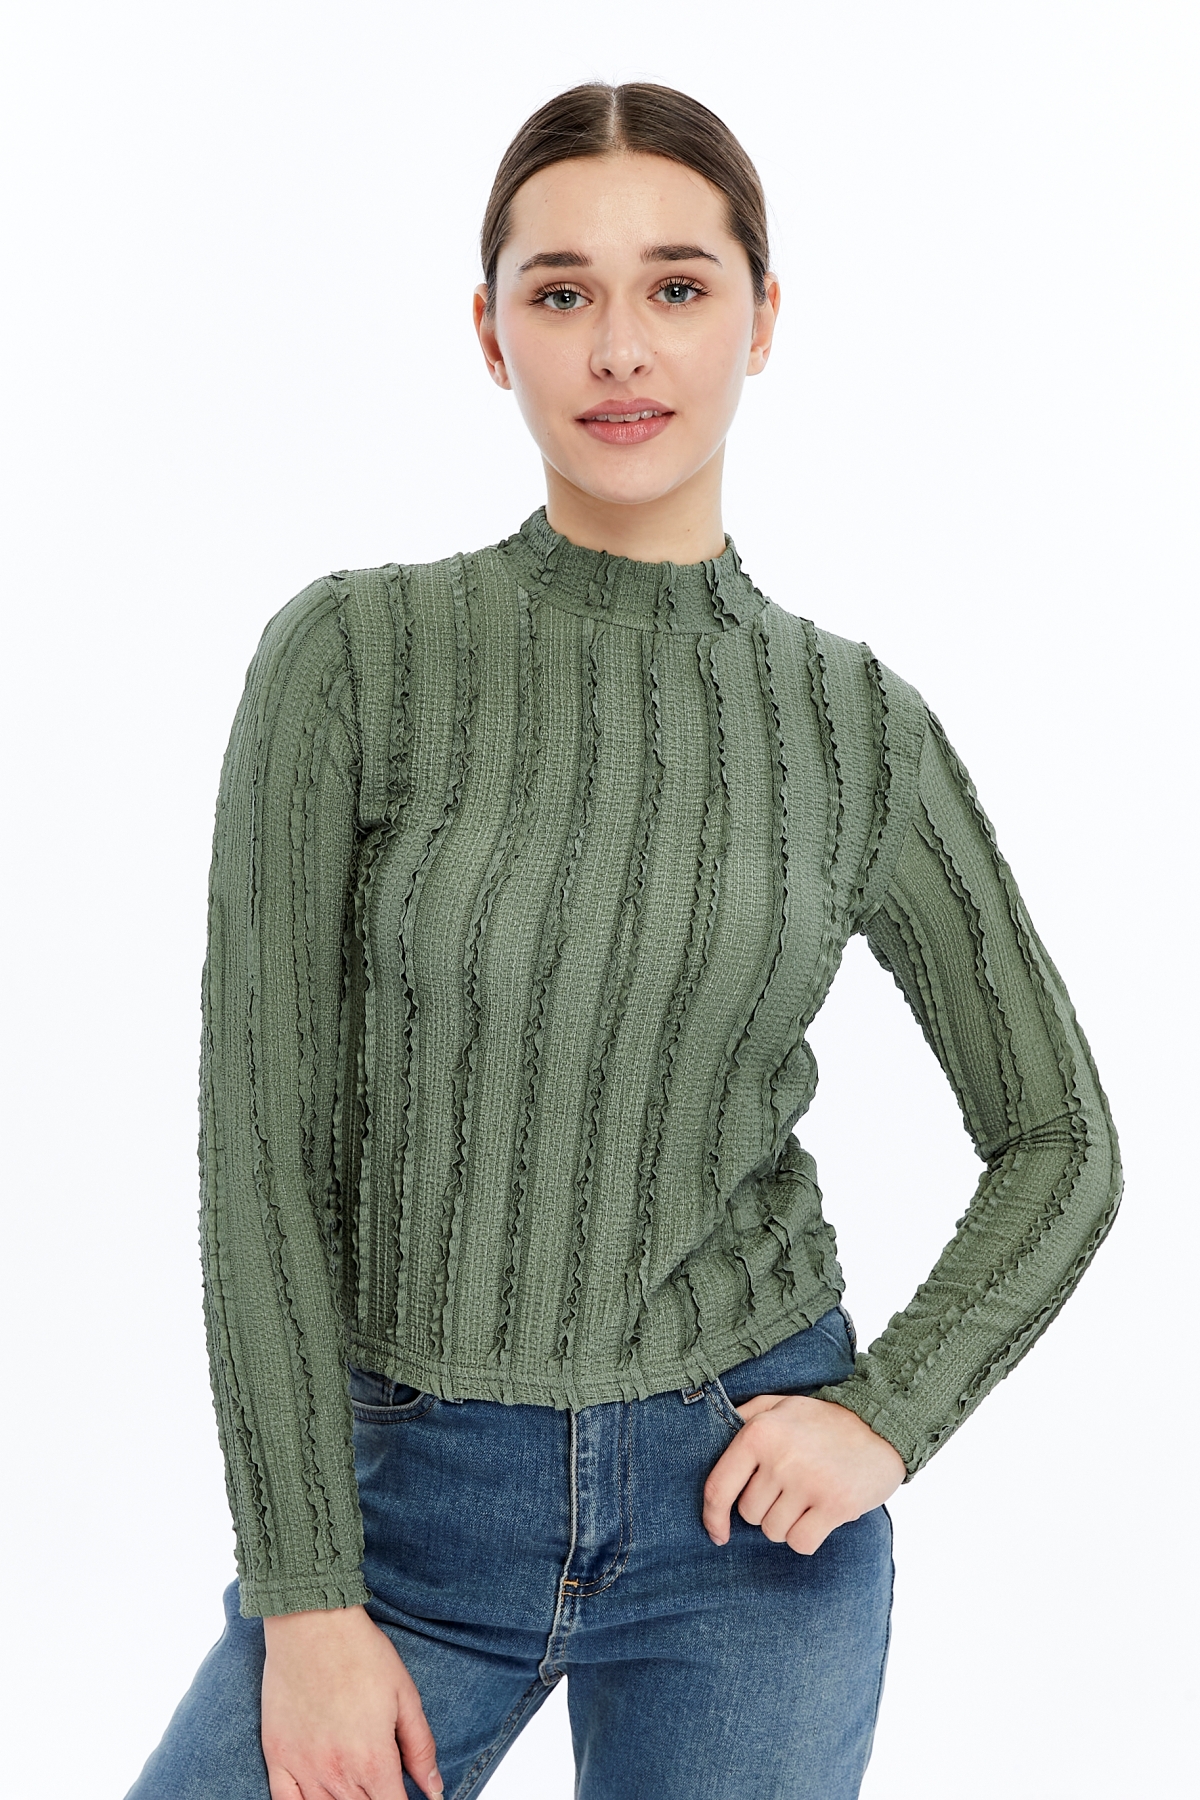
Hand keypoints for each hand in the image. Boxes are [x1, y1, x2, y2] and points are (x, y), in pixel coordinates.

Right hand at [261, 1603, 441, 1799]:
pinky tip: (319, 1797)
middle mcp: (337, 1772)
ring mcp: (303, 1767)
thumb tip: (434, 1788)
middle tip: (381, 1784)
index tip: (406, 1798)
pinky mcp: (277, 1756)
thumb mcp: (405, 1696)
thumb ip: (420, 1747)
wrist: (313, 1623)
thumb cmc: (360, 1652)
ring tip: (357, 1787)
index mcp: (373, 1759)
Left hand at [703, 1392, 905, 1554]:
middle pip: (750, 1514)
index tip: (717, 1533)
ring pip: (774, 1531)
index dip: (713, 1517)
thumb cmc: (823, 1420)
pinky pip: (801, 1543)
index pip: (719, 1487)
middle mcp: (779, 1458)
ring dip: (787, 1524)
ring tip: (808, 1497)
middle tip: (790, 1488)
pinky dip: (807, 1537)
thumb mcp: (779, 1404)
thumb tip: (708, 1437)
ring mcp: (808, 1482)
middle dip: (765, 1509)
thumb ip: (744, 1418)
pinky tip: (819, 1516)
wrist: (881, 1423)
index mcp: (759, 1432)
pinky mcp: (835, 1504)